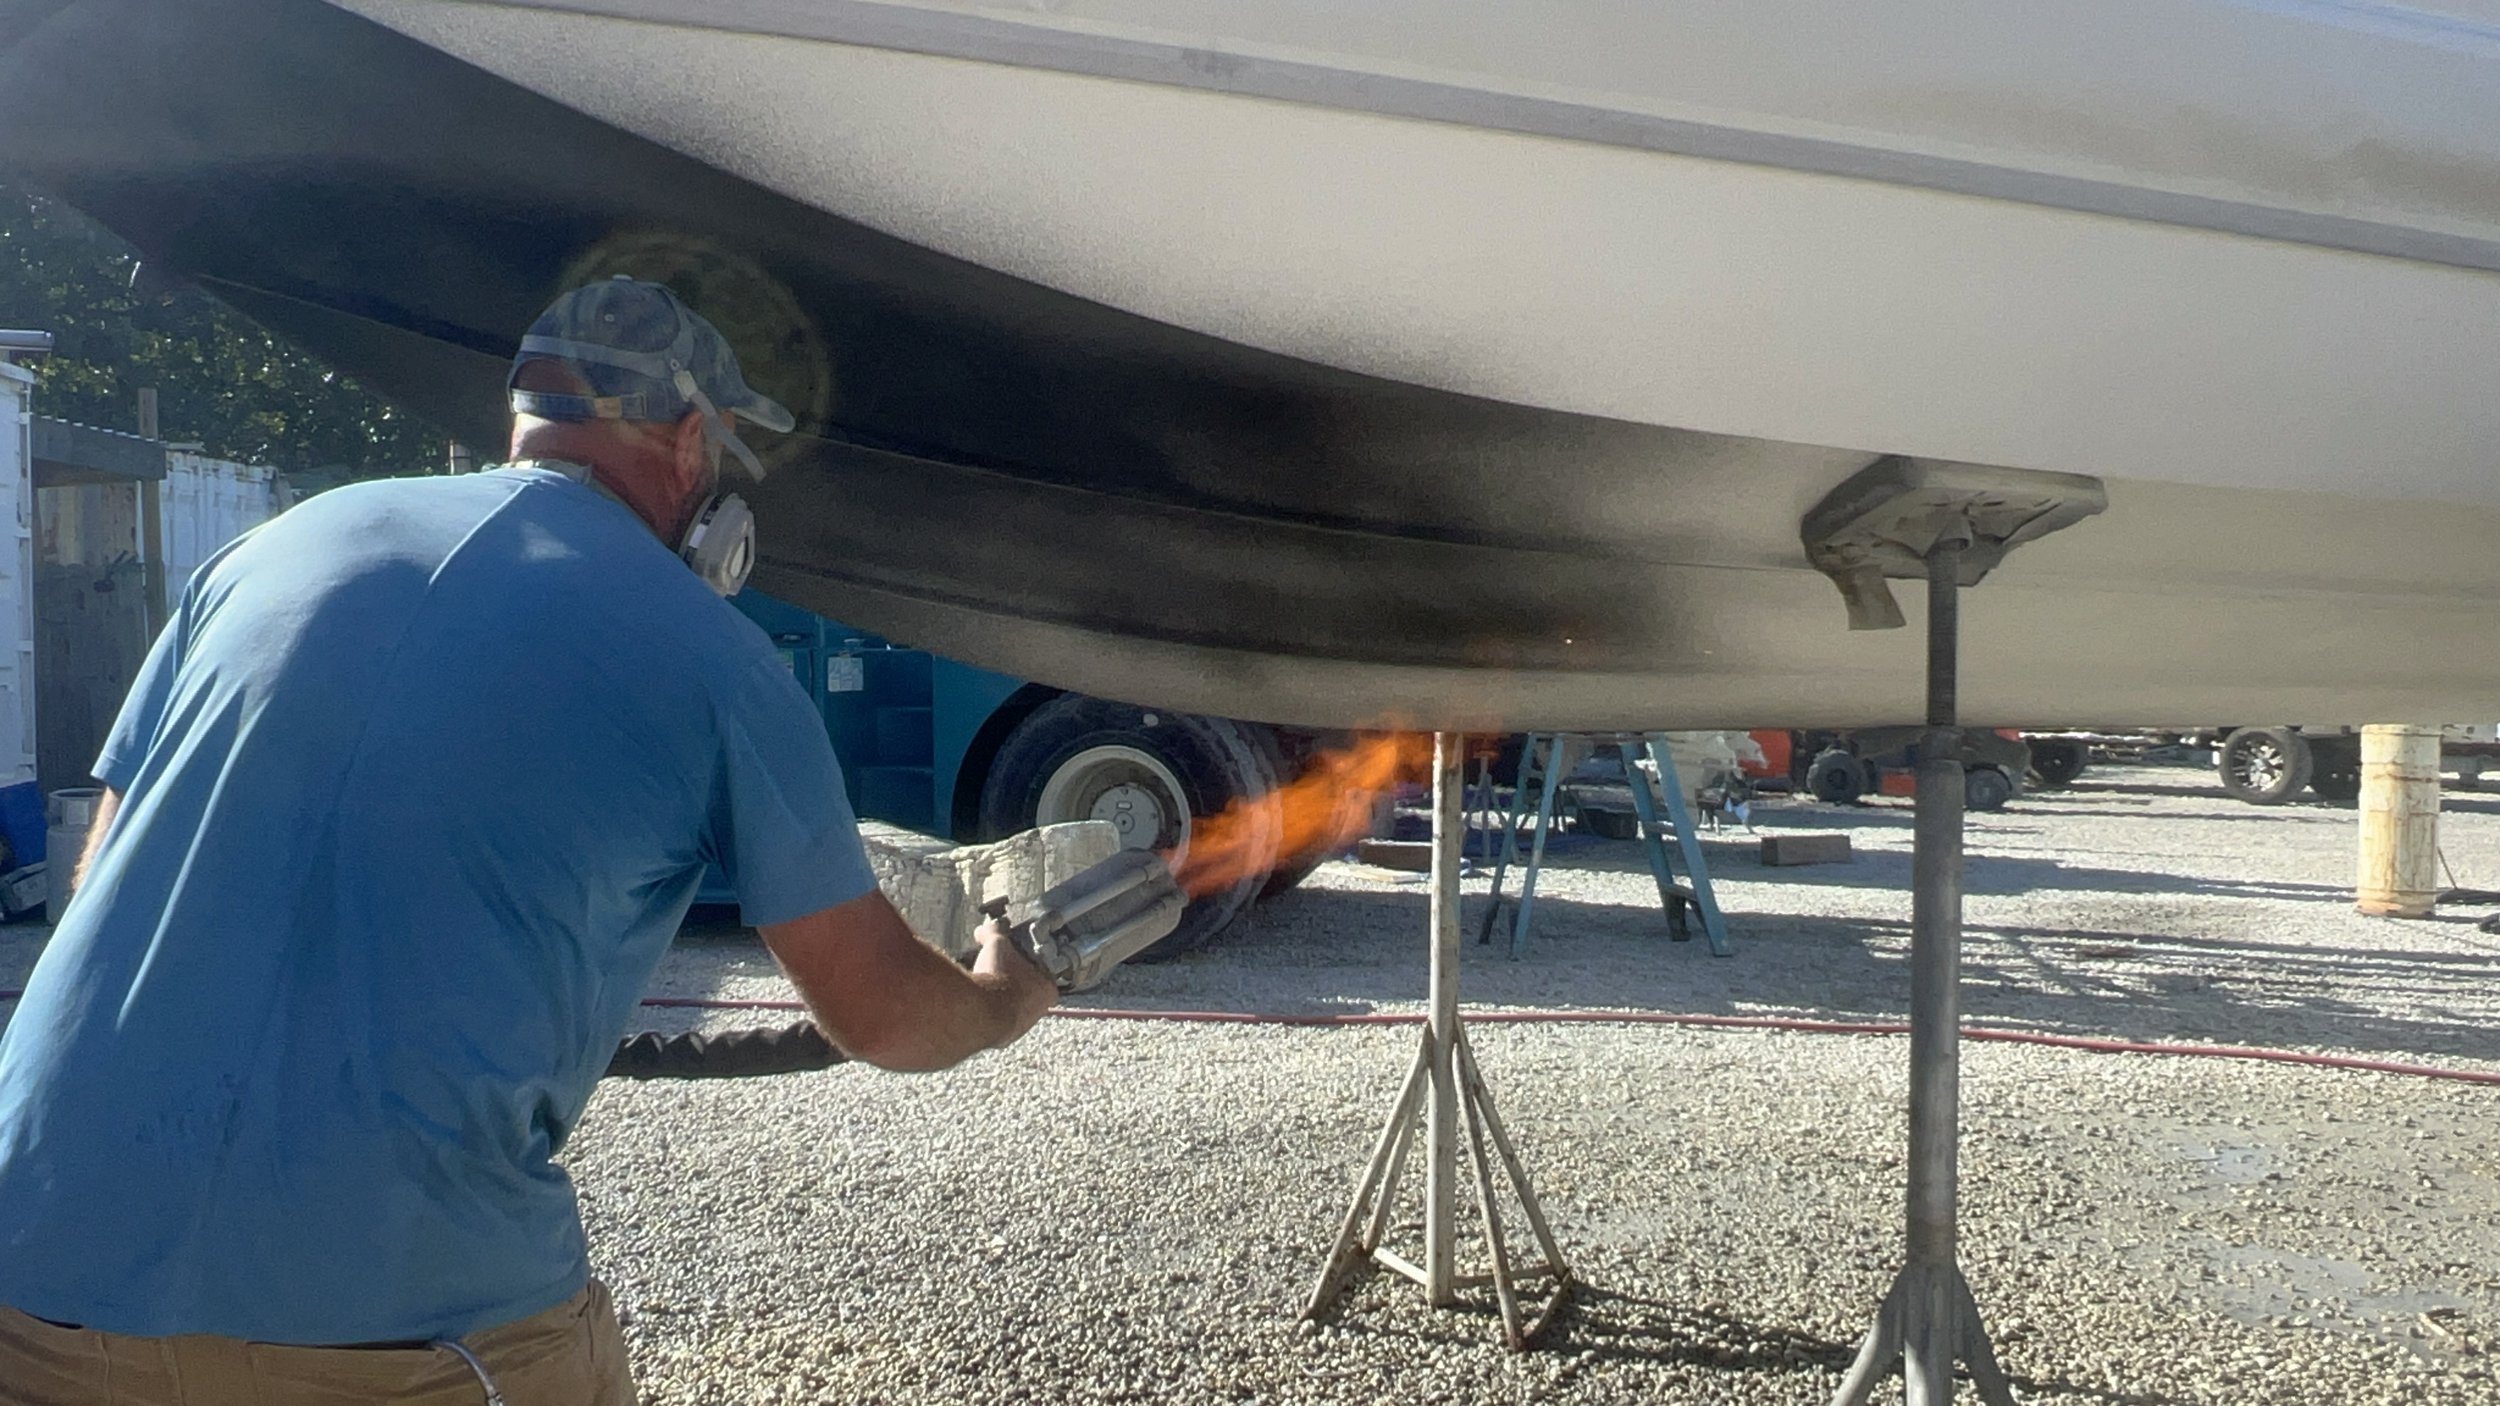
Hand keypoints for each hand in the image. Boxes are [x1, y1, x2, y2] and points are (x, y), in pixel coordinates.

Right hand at [971, 918, 1058, 1043]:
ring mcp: (1020, 1027)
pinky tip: (974, 1000)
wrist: (982, 1013)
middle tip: (993, 969)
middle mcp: (1037, 1011)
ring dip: (996, 995)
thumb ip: (993, 934)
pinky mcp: (1000, 1037)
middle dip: (1008, 979)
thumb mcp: (997, 945)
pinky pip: (994, 1019)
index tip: (1012, 958)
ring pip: (1009, 1007)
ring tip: (981, 983)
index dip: (1026, 962)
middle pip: (1025, 990)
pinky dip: (985, 1010)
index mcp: (1047, 988)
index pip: (1042, 972)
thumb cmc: (1000, 981)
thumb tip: (985, 929)